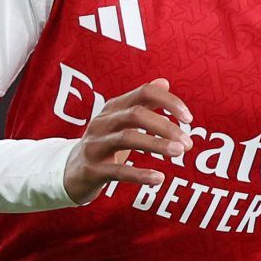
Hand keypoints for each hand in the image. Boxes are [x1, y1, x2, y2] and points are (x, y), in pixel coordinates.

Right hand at [64, 78, 193, 202]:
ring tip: (179, 153)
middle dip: (166, 126)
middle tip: (188, 143)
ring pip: (127, 138)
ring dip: (156, 145)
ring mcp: (95, 144)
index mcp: (114, 107)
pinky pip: (118, 171)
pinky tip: (159, 179)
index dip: (169, 102)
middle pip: (136, 114)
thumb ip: (143, 103)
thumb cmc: (105, 144)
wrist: (71, 173)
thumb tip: (164, 82)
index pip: (144, 93)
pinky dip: (140, 174)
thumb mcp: (122, 121)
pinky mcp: (92, 169)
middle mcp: (102, 121)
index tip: (189, 118)